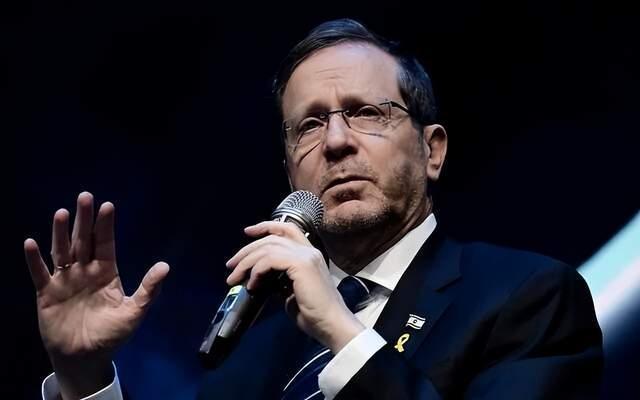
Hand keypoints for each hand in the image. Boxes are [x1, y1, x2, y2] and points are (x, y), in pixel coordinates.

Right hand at [24, 192, 169, 398]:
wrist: (86, 358)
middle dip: (84, 219)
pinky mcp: (46, 293)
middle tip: (85, 196)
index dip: (105, 225)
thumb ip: (149, 290)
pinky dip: (34, 260)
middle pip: (83, 240)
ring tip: (62, 213)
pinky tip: (31, 243)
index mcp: (106, 272)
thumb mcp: (134, 312)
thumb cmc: (112, 334)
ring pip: (62, 251)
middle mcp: (85, 271)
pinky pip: (39, 273)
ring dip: (61, 233)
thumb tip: (165, 266)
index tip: (107, 206)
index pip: (105, 243)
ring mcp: (65, 280)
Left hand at [225, 221, 363, 352]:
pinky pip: (270, 260)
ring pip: (268, 248)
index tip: (248, 232)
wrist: (330, 324)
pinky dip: (256, 271)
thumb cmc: (313, 314)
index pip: (286, 229)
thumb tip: (259, 277)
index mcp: (309, 254)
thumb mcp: (291, 291)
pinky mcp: (301, 265)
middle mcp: (309, 251)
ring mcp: (306, 256)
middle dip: (247, 250)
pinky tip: (252, 284)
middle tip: (231, 265)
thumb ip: (279, 279)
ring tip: (235, 278)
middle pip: (271, 238)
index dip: (265, 227)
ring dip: (247, 262)